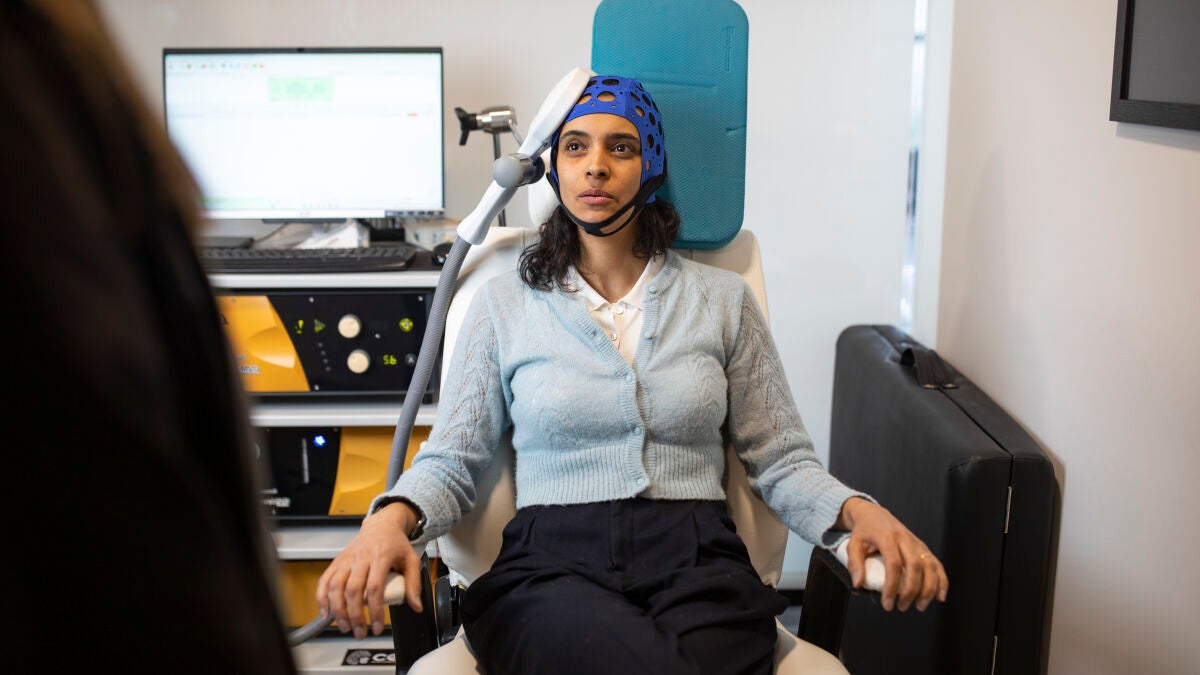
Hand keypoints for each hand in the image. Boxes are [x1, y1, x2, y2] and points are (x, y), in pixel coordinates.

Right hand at [315, 501, 424, 638]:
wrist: (381, 525)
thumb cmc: (396, 544)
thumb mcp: (411, 560)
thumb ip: (414, 584)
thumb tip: (416, 606)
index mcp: (381, 557)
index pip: (375, 588)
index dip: (375, 610)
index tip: (377, 627)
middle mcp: (361, 558)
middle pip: (353, 590)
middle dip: (354, 615)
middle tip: (360, 632)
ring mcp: (347, 559)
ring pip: (336, 586)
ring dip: (338, 610)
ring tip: (344, 627)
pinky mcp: (337, 561)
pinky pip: (325, 580)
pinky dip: (322, 597)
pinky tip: (325, 612)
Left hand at [836, 497, 948, 611]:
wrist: (874, 514)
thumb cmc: (864, 530)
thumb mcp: (853, 544)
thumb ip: (855, 563)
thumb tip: (858, 584)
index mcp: (887, 537)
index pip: (893, 564)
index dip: (892, 586)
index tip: (887, 603)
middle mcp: (905, 539)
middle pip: (915, 567)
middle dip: (911, 591)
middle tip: (902, 606)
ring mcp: (916, 543)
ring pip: (930, 566)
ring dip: (928, 589)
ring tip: (920, 605)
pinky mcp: (923, 547)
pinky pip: (936, 564)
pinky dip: (941, 580)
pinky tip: (939, 596)